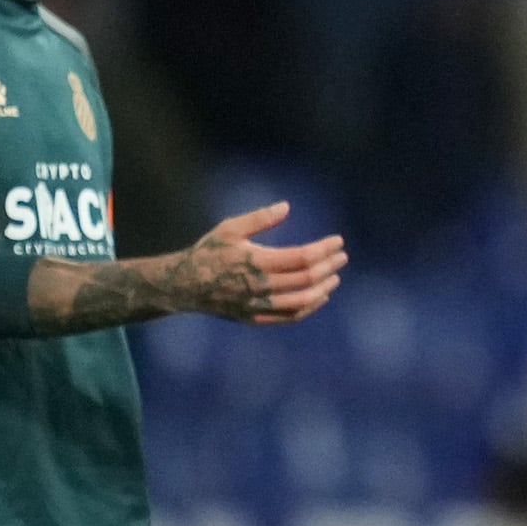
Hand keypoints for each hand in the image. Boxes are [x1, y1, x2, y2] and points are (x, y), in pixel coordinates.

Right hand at [172, 201, 345, 325]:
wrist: (184, 286)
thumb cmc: (209, 252)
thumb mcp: (230, 228)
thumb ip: (259, 218)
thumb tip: (287, 207)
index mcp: (256, 261)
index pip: (301, 257)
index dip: (323, 250)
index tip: (338, 242)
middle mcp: (260, 286)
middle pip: (306, 279)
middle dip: (328, 266)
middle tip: (341, 257)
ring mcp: (258, 305)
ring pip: (301, 301)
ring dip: (322, 289)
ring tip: (334, 277)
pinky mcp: (255, 318)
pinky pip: (289, 316)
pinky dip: (308, 308)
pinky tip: (318, 297)